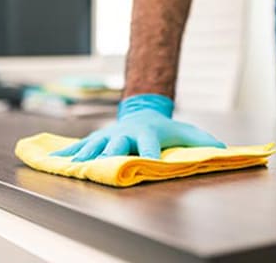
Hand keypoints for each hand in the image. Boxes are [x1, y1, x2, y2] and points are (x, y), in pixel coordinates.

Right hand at [51, 94, 224, 160]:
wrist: (142, 111)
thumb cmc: (165, 128)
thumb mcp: (185, 132)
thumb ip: (203, 142)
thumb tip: (223, 149)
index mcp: (147, 134)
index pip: (149, 145)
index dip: (149, 153)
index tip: (148, 162)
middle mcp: (125, 135)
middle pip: (117, 145)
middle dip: (111, 154)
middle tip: (105, 162)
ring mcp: (108, 136)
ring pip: (94, 146)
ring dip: (84, 155)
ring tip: (73, 164)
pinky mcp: (96, 139)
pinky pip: (79, 146)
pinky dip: (66, 152)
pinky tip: (53, 159)